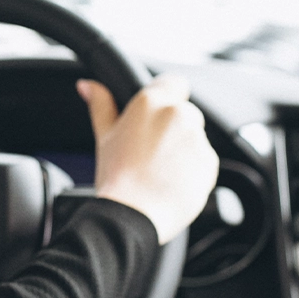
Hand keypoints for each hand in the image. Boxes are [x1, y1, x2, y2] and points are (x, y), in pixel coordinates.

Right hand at [78, 74, 219, 242]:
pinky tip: (172, 183)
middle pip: (184, 113)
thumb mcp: (104, 137)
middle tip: (151, 152)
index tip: (157, 116)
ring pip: (194, 138)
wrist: (132, 215)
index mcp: (151, 103)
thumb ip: (101, 105)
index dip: (167, 96)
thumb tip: (88, 86)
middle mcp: (178, 114)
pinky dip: (193, 170)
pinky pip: (203, 161)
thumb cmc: (116, 178)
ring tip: (160, 172)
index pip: (174, 82)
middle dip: (172, 129)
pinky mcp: (210, 163)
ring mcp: (197, 138)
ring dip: (183, 150)